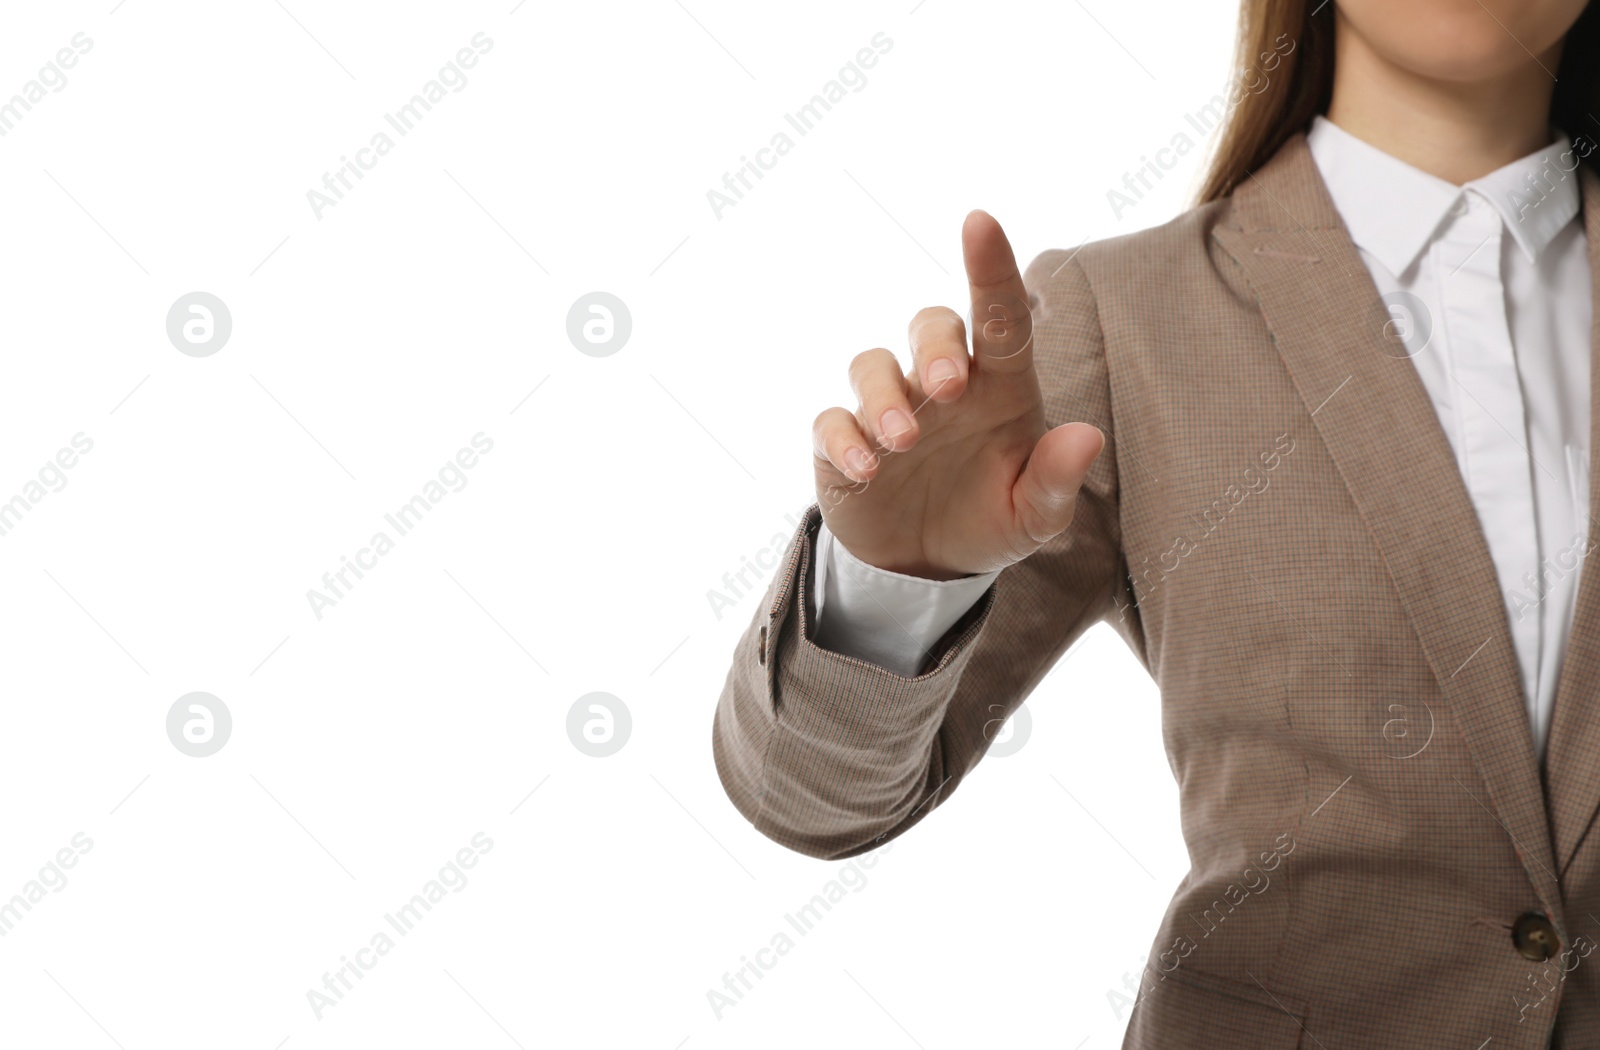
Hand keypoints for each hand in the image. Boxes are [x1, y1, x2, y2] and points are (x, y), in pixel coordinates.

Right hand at [812, 210, 1105, 579]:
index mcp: (997, 389)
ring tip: (903, 441)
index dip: (990, 268)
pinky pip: (832, 421)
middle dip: (935, 345)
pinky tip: (866, 469)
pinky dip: (844, 438)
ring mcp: (888, 410)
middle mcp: (940, 387)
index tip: (979, 222)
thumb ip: (1057, 482)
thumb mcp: (1032, 519)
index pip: (999, 317)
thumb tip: (1087, 438)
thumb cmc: (988, 521)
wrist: (926, 567)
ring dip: (885, 396)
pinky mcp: (842, 443)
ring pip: (872, 365)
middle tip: (947, 387)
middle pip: (929, 325)